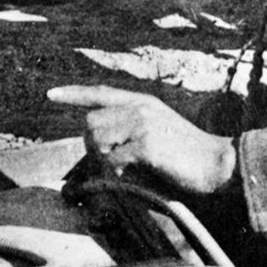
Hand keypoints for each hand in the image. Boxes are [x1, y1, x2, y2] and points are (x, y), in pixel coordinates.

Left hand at [47, 86, 236, 195]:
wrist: (216, 164)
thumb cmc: (186, 154)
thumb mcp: (158, 128)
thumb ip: (130, 127)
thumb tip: (97, 139)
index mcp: (143, 102)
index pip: (100, 92)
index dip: (74, 94)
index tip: (51, 94)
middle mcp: (140, 108)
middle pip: (91, 123)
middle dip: (93, 145)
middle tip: (114, 161)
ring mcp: (142, 125)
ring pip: (97, 140)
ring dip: (104, 159)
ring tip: (128, 167)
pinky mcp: (146, 145)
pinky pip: (113, 160)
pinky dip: (118, 172)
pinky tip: (136, 173)